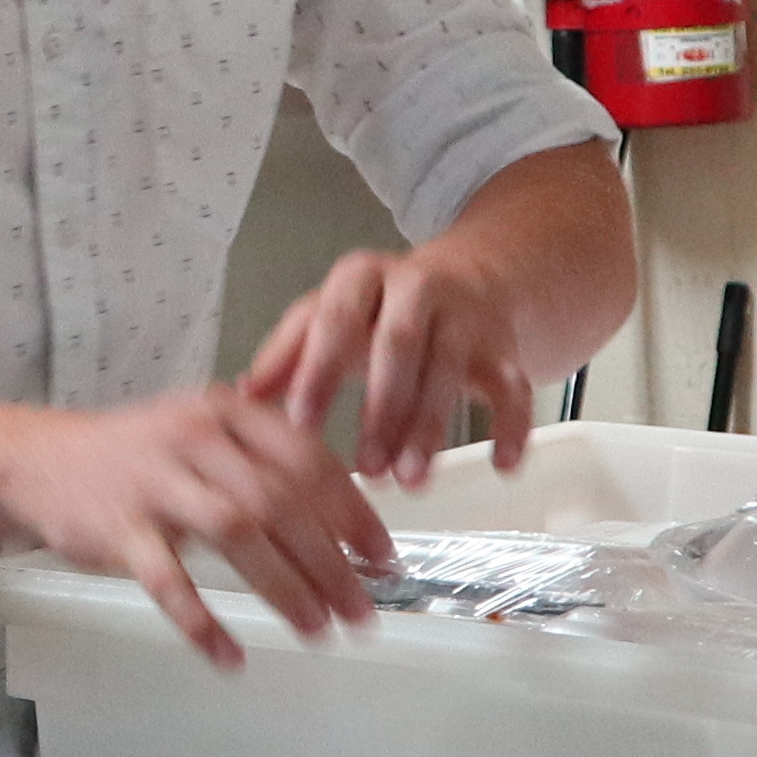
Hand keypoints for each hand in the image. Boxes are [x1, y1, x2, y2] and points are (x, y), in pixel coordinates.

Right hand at [0, 388, 392, 668]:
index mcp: (225, 412)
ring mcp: (153, 483)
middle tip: (362, 610)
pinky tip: (230, 656)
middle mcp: (194, 439)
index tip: (381, 556)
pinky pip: (168, 581)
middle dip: (331, 561)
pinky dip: (201, 622)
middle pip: (280, 500)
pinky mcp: (117, 528)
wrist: (37, 462)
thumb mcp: (203, 430)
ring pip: (236, 534)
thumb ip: (267, 455)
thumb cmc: (135, 454)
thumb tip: (346, 506)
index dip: (352, 510)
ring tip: (317, 631)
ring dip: (284, 588)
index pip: (307, 457)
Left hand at [246, 239, 544, 489]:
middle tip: (367, 466)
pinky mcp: (504, 348)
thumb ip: (286, 354)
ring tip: (411, 480)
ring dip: (431, 429)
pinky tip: (503, 465)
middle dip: (383, 408)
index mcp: (362, 277)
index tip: (299, 422)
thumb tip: (241, 397)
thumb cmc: (381, 309)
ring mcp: (466, 317)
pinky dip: (513, 427)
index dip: (317, 370)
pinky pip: (515, 387)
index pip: (334, 318)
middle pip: (400, 343)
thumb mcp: (329, 317)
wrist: (473, 276)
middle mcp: (418, 287)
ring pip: (451, 370)